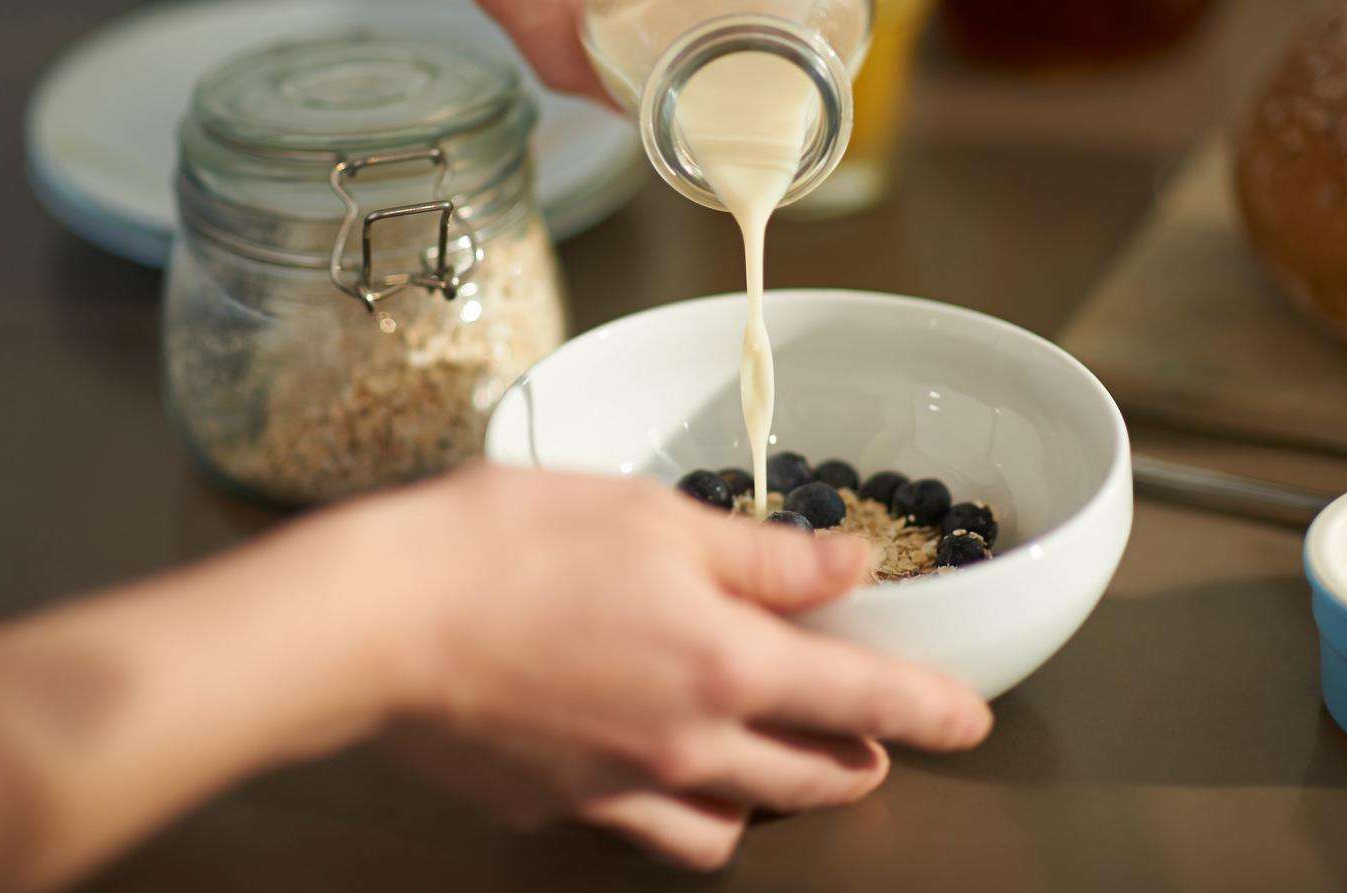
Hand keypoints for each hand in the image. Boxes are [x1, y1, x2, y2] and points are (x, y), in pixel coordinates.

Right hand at [324, 465, 990, 868]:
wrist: (378, 620)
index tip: (969, 720)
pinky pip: (644, 827)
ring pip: (732, 829)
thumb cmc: (510, 543)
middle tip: (871, 741)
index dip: (932, 710)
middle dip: (859, 764)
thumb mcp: (652, 518)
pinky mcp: (559, 807)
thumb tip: (848, 566)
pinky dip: (674, 807)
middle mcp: (688, 744)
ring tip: (767, 761)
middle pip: (812, 781)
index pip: (866, 698)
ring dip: (770, 801)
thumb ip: (762, 556)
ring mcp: (621, 788)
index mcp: (726, 663)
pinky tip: (652, 763)